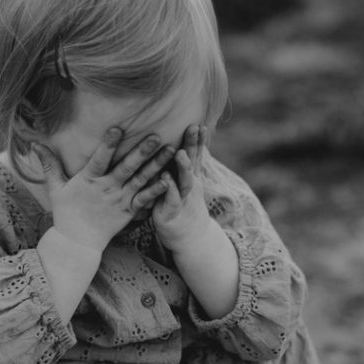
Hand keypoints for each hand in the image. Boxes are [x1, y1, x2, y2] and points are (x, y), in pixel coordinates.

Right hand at [33, 128, 174, 252]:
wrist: (77, 243)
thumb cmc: (66, 212)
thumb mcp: (55, 187)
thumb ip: (49, 164)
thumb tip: (34, 143)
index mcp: (88, 180)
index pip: (99, 160)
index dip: (108, 145)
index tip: (118, 129)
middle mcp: (106, 189)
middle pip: (126, 168)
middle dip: (141, 152)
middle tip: (157, 136)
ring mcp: (120, 200)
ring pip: (140, 180)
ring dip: (156, 165)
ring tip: (171, 150)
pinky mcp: (129, 211)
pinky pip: (145, 199)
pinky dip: (157, 190)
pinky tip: (169, 179)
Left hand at [152, 125, 211, 253]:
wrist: (191, 240)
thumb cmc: (183, 210)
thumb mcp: (185, 189)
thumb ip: (181, 170)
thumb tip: (178, 148)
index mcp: (190, 179)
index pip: (196, 156)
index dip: (197, 140)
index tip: (199, 123)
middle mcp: (189, 187)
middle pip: (193, 163)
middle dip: (193, 145)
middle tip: (194, 127)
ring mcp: (182, 199)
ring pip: (184, 181)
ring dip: (183, 167)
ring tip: (180, 153)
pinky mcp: (171, 213)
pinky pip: (171, 199)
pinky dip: (169, 188)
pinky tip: (165, 177)